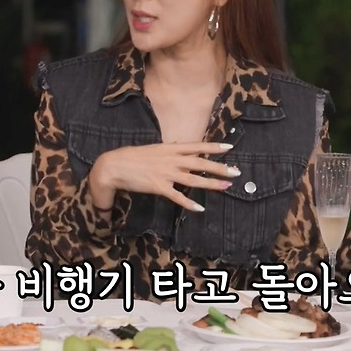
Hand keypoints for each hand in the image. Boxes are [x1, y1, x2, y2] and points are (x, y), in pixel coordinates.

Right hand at [88, 142, 239, 212]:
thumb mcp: (154, 148)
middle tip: (236, 172)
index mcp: (170, 149)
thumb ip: (168, 149)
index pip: (197, 146)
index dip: (214, 147)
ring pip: (193, 179)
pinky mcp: (159, 187)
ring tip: (226, 187)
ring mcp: (166, 173)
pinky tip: (199, 208)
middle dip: (219, 168)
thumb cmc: (132, 157)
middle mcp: (171, 160)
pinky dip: (188, 203)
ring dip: (211, 184)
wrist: (114, 166)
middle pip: (200, 163)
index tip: (229, 148)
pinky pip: (177, 196)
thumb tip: (178, 143)